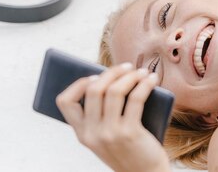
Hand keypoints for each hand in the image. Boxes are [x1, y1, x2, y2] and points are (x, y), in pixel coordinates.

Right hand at [56, 63, 170, 171]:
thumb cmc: (127, 150)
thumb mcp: (105, 136)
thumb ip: (101, 114)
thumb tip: (109, 76)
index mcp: (82, 133)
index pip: (65, 102)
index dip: (78, 83)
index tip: (95, 76)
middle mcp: (92, 133)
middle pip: (94, 89)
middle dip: (111, 72)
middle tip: (127, 67)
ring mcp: (110, 133)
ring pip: (114, 91)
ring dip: (130, 75)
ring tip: (141, 71)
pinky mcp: (130, 133)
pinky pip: (136, 98)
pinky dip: (145, 84)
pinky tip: (152, 79)